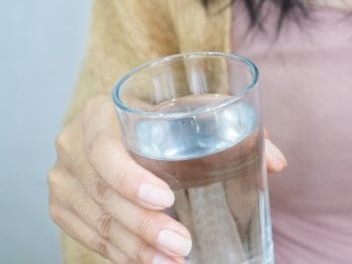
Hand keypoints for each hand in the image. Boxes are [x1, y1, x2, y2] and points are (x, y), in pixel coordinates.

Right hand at [48, 96, 286, 262]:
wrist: (121, 124)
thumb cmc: (165, 117)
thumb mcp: (195, 112)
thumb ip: (237, 129)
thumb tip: (278, 163)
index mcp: (99, 114)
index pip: (104, 148)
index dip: (130, 178)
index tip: (165, 198)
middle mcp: (72, 145)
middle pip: (103, 194)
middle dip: (144, 226)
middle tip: (182, 244)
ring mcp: (63, 179)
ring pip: (98, 223)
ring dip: (136, 249)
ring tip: (174, 261)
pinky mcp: (64, 206)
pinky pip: (90, 237)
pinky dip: (121, 253)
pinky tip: (150, 263)